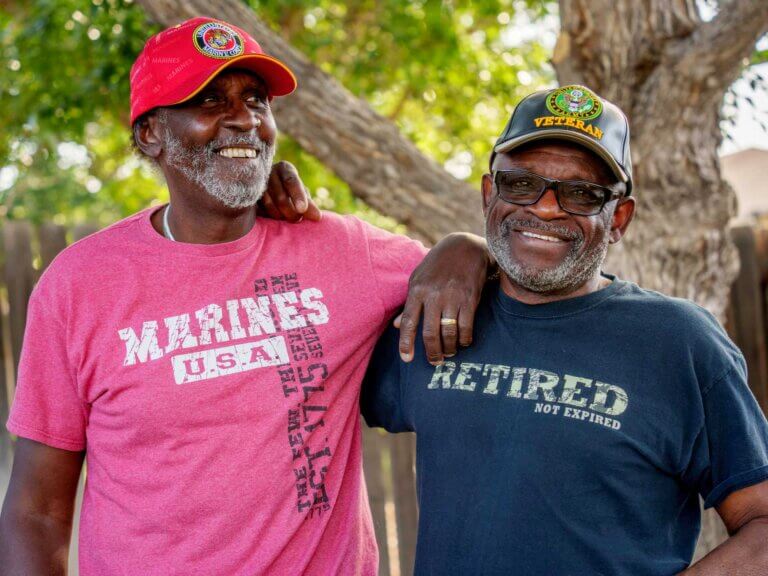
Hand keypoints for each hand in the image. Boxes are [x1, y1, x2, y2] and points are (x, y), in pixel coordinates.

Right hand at [260, 161, 321, 221]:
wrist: (268, 193)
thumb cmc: (290, 194)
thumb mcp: (301, 196)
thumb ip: (309, 205)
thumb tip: (318, 217)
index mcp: (285, 169)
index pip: (291, 181)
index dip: (298, 195)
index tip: (302, 209)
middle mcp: (269, 172)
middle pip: (281, 197)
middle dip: (291, 212)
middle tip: (296, 220)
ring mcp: (256, 183)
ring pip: (269, 205)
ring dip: (280, 216)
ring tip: (284, 217)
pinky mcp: (248, 195)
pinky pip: (259, 210)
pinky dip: (267, 216)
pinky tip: (271, 216)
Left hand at [397, 233, 490, 364]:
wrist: (465, 247)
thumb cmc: (438, 264)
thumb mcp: (418, 278)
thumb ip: (409, 303)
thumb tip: (395, 326)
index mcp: (417, 290)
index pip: (407, 322)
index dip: (405, 343)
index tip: (407, 359)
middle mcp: (433, 295)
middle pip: (429, 333)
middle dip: (431, 352)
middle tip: (434, 362)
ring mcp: (452, 297)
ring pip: (448, 333)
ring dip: (449, 348)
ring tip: (449, 354)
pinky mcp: (470, 298)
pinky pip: (466, 326)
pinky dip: (464, 339)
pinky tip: (463, 342)